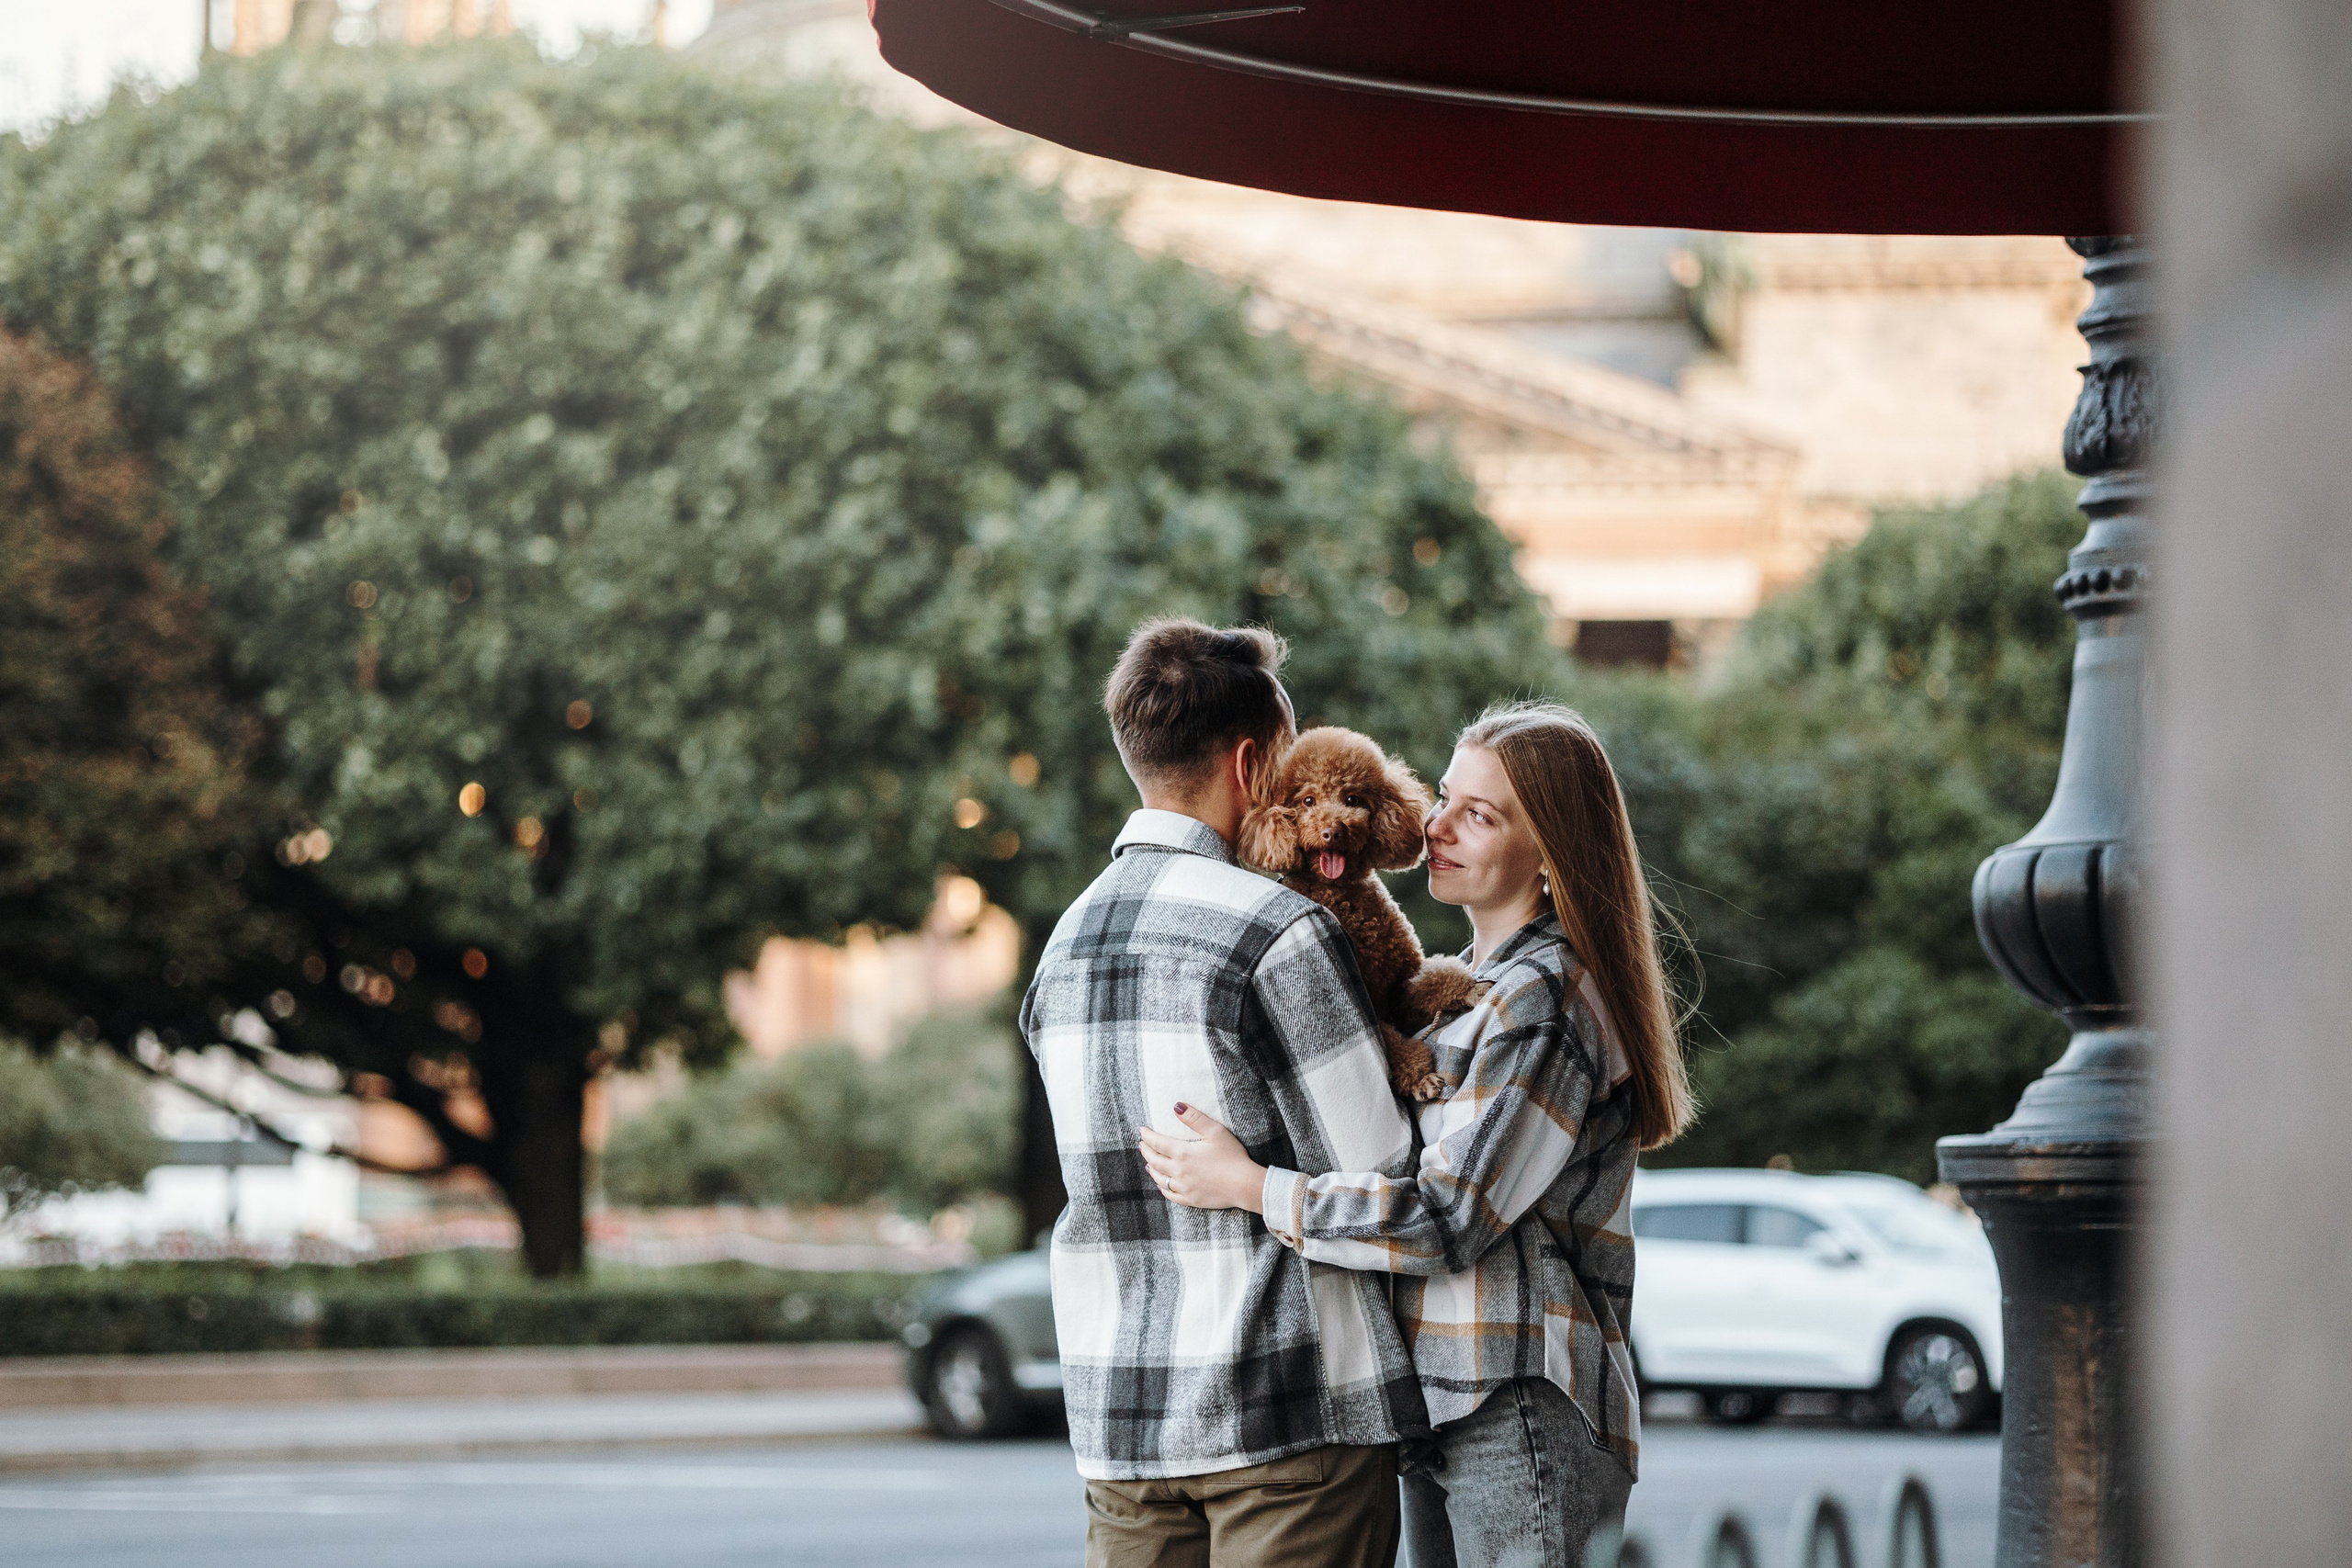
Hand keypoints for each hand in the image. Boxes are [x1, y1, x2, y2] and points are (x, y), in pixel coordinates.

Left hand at [1138, 1104, 1266, 1213]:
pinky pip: (1171, 1195)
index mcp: (1182, 1153)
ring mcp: (1184, 1187)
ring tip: (1148, 1163)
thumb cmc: (1232, 1156)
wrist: (1244, 1185)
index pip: (1157, 1143)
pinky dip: (1163, 1188)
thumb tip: (1176, 1106)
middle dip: (1146, 1151)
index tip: (1141, 1130)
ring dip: (1152, 1169)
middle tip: (1142, 1144)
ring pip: (1160, 1178)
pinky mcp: (1191, 1199)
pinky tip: (1161, 1185)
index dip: (1147, 1136)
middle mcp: (1178, 1171)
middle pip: (1154, 1160)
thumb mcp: (1215, 1131)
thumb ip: (1194, 1118)